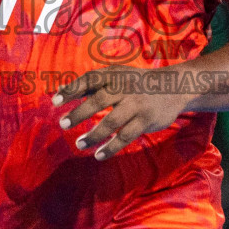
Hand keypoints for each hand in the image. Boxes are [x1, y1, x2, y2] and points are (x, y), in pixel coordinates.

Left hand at [52, 69, 194, 160]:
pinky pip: (126, 136)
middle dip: (79, 113)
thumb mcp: (115, 76)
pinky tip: (99, 155)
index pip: (89, 80)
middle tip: (62, 124)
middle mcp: (125, 87)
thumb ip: (89, 85)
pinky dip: (111, 147)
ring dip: (94, 135)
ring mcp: (137, 104)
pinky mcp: (146, 120)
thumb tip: (59, 92)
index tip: (54, 101)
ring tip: (80, 143)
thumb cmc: (136, 82)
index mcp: (115, 74)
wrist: (174, 87)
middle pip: (99, 101)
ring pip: (112, 121)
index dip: (71, 90)